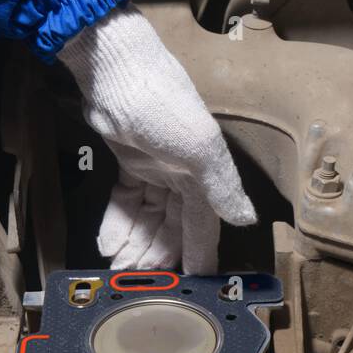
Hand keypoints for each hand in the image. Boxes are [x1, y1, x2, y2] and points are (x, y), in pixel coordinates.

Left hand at [60, 4, 255, 273]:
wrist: (115, 68)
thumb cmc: (161, 102)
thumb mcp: (197, 146)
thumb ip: (220, 185)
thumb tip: (246, 220)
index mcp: (205, 172)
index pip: (203, 224)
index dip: (197, 254)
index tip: (193, 284)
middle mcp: (183, 173)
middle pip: (171, 225)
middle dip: (156, 254)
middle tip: (138, 281)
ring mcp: (155, 168)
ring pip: (147, 217)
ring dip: (134, 243)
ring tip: (119, 267)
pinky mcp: (128, 162)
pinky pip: (126, 201)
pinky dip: (118, 222)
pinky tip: (106, 243)